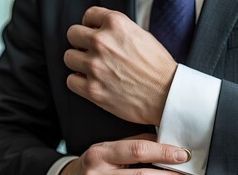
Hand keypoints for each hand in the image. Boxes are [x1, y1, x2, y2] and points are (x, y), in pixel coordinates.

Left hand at [64, 6, 176, 125]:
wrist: (168, 96)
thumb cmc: (160, 69)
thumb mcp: (143, 36)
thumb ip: (119, 31)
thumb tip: (102, 32)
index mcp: (116, 25)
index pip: (89, 15)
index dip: (91, 26)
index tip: (93, 33)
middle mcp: (103, 42)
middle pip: (73, 35)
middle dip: (82, 43)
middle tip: (92, 52)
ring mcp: (95, 66)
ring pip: (69, 57)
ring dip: (79, 63)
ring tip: (93, 69)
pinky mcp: (93, 89)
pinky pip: (71, 80)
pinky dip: (79, 82)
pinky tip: (92, 82)